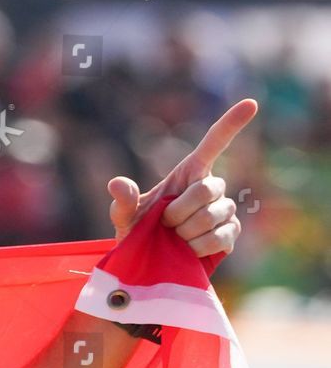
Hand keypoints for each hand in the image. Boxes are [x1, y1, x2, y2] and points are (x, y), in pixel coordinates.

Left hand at [107, 98, 257, 257]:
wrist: (150, 264)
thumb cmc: (139, 233)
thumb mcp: (125, 217)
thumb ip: (123, 201)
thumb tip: (116, 183)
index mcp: (190, 172)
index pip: (214, 143)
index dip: (231, 124)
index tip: (251, 104)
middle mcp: (212, 186)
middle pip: (206, 189)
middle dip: (178, 212)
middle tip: (164, 224)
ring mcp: (225, 209)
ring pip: (211, 215)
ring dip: (185, 232)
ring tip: (174, 238)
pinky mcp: (231, 232)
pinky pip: (220, 237)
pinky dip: (198, 247)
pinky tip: (188, 250)